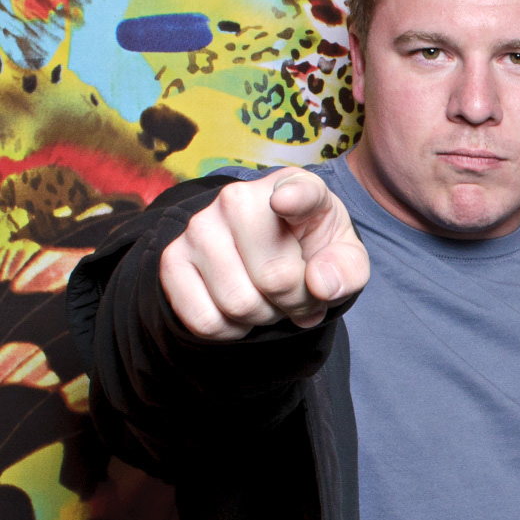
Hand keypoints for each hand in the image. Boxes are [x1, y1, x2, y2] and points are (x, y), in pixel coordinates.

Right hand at [160, 168, 369, 341]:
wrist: (270, 258)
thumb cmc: (312, 252)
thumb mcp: (345, 259)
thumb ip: (346, 270)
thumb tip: (320, 283)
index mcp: (295, 187)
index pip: (297, 191)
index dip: (293, 199)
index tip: (285, 203)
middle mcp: (238, 198)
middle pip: (275, 278)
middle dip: (295, 304)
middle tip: (296, 296)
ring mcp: (199, 227)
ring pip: (238, 303)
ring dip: (262, 318)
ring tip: (269, 299)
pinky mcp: (172, 259)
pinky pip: (204, 320)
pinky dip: (229, 332)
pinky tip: (239, 311)